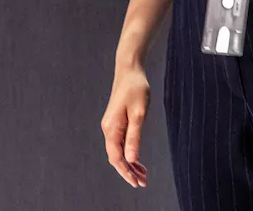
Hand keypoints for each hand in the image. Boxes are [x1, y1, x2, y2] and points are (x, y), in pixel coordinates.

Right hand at [101, 62, 151, 187]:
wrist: (129, 70)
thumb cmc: (135, 88)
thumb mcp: (139, 113)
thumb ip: (134, 137)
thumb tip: (132, 159)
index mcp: (111, 129)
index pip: (116, 158)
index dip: (126, 172)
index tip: (137, 182)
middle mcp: (108, 129)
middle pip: (116, 157)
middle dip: (129, 171)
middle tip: (143, 182)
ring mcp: (111, 126)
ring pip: (118, 151)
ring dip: (130, 164)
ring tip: (143, 174)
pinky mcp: (116, 122)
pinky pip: (120, 143)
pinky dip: (129, 153)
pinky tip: (138, 159)